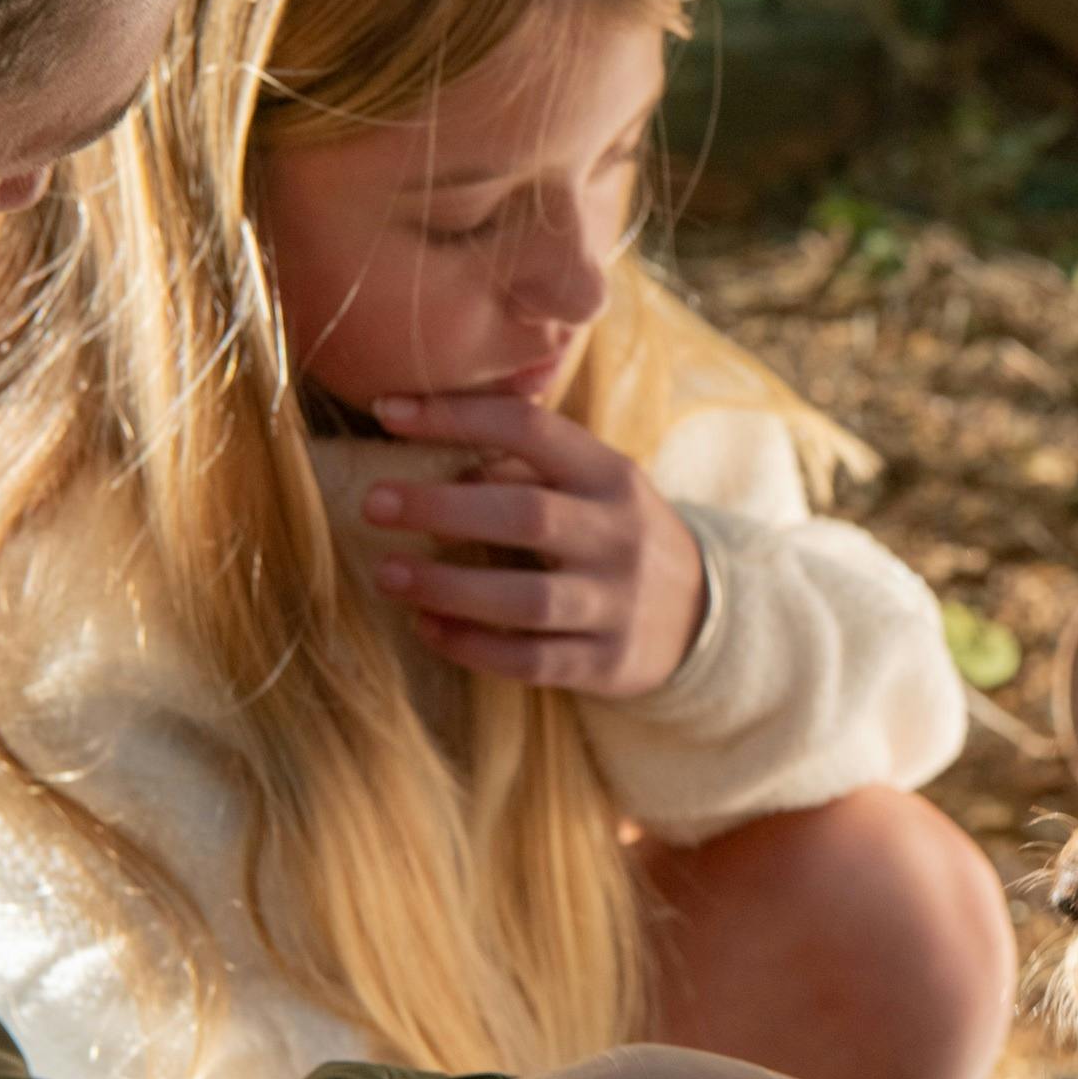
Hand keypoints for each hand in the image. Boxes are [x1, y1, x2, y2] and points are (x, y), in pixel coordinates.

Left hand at [362, 392, 706, 696]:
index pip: (531, 430)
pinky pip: (530, 660)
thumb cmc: (616, 536)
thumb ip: (526, 464)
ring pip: (526, 598)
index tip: (387, 414)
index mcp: (611, 476)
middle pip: (526, 515)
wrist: (702, 617)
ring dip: (448, 586)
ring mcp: (617, 604)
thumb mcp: (595, 485)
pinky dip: (471, 646)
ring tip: (386, 575)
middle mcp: (619, 536)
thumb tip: (435, 452)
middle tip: (374, 503)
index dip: (458, 417)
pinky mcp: (606, 664)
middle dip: (442, 508)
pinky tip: (427, 628)